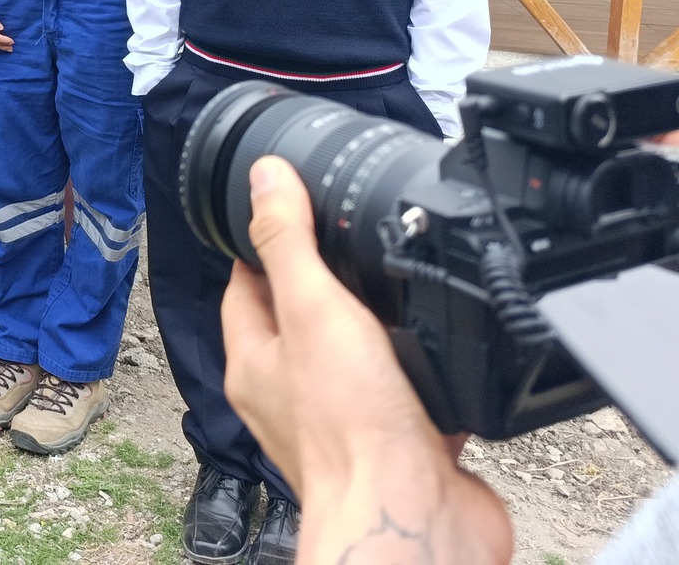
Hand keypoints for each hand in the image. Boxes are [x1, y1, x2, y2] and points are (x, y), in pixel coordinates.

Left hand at [221, 157, 512, 564]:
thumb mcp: (312, 309)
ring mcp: (350, 423)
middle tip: (356, 238)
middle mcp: (294, 395)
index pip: (247, 283)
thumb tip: (264, 177)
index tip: (290, 204)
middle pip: (304, 318)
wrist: (413, 521)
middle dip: (330, 281)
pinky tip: (451, 349)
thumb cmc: (351, 431)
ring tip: (405, 284)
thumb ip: (289, 242)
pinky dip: (430, 373)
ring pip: (360, 358)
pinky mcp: (403, 446)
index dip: (265, 241)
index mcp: (255, 361)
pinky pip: (411, 397)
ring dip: (383, 328)